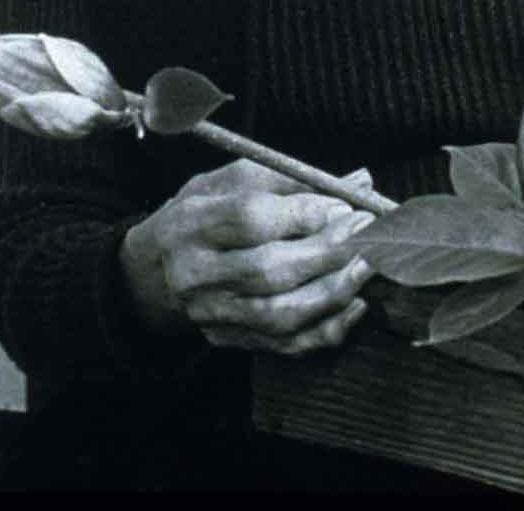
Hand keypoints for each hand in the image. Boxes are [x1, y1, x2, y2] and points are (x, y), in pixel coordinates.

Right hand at [120, 159, 375, 356]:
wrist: (156, 269)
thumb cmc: (205, 214)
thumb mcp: (232, 182)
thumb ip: (293, 180)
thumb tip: (360, 181)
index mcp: (193, 224)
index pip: (251, 219)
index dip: (304, 214)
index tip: (344, 206)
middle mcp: (195, 274)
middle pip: (269, 270)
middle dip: (328, 252)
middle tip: (367, 234)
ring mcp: (212, 314)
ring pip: (280, 314)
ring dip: (335, 290)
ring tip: (367, 265)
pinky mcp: (229, 340)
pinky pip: (285, 344)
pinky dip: (327, 328)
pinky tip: (355, 304)